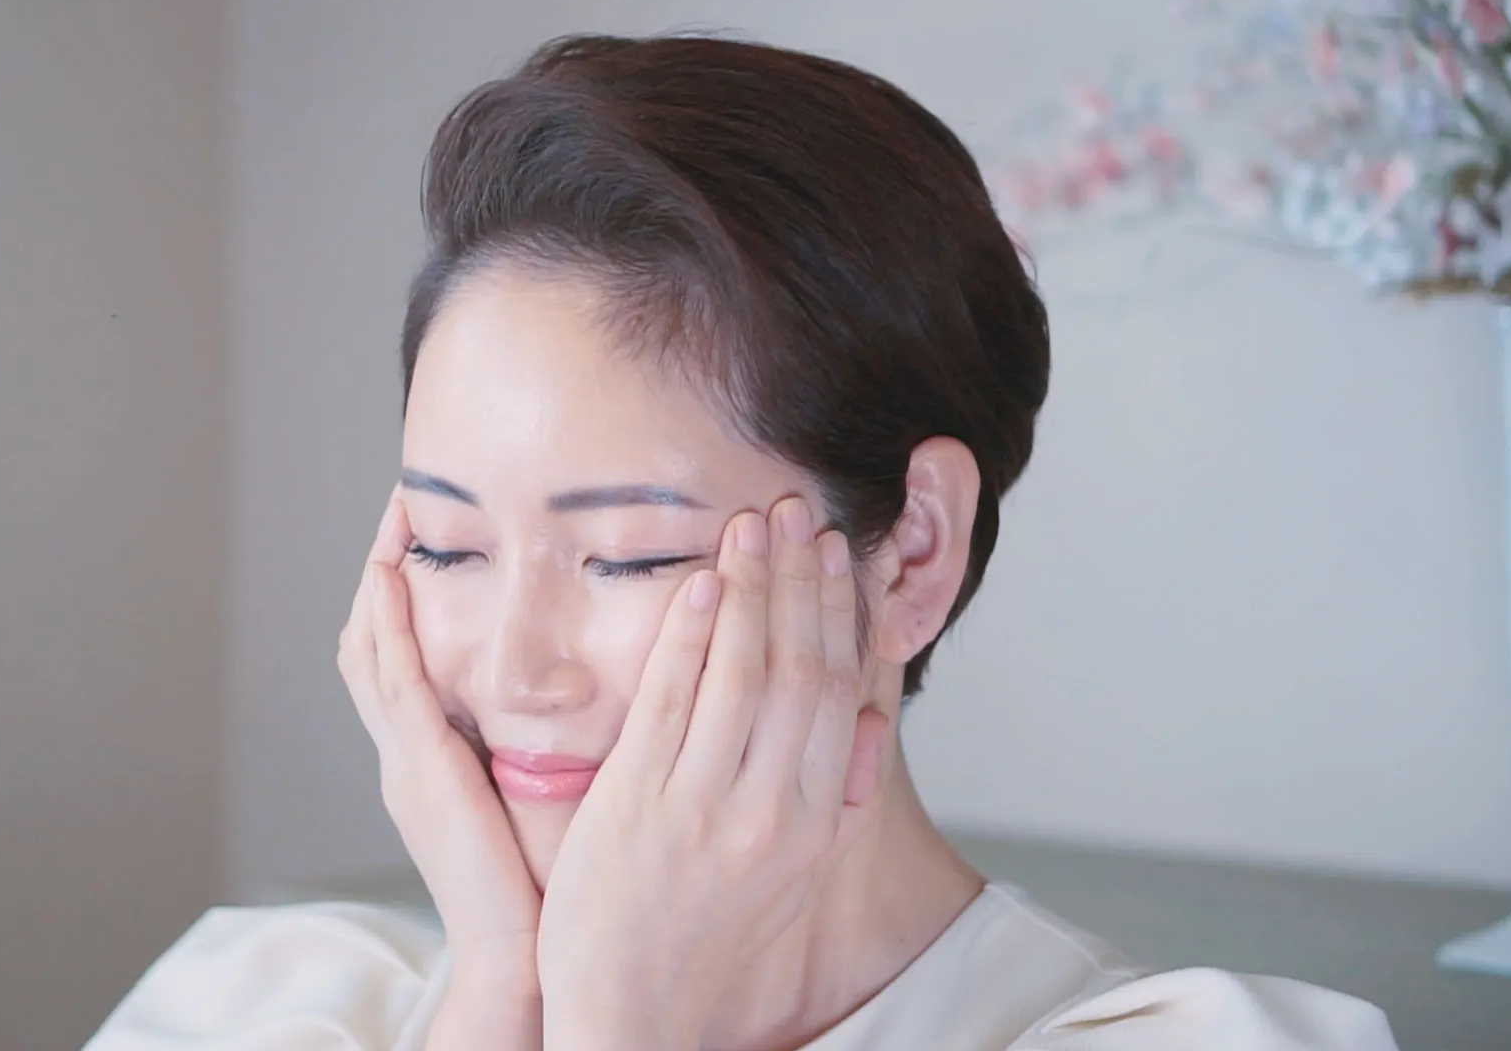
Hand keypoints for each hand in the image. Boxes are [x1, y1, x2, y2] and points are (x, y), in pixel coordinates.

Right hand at [337, 490, 541, 1047]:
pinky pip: (393, 683)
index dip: (403, 597)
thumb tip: (579, 683)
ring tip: (393, 519)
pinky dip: (390, 627)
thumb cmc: (541, 883)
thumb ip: (534, 738)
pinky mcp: (421, 771)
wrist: (517, 955)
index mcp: (430, 758)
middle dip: (379, 571)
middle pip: (371, 642)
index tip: (423, 537)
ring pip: (370, 651)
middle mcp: (405, 753)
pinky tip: (395, 579)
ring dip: (377, 582)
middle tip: (398, 506)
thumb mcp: (530, 793)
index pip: (402, 657)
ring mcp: (404, 760)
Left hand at [535, 498, 888, 1049]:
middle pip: (798, 669)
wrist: (633, 1012)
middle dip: (801, 581)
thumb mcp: (795, 878)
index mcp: (814, 822)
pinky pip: (669, 701)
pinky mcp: (636, 804)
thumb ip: (838, 800)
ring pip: (740, 673)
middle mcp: (769, 810)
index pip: (841, 692)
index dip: (842, 612)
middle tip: (800, 510)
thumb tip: (877, 729)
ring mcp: (701, 805)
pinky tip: (697, 584)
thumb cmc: (709, 937)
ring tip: (754, 525)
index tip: (840, 552)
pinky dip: (688, 636)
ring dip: (749, 588)